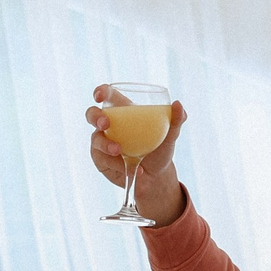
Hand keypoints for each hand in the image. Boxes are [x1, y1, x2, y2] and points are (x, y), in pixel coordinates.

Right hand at [85, 86, 187, 226]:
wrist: (156, 178)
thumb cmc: (160, 150)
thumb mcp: (170, 136)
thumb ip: (175, 120)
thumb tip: (178, 104)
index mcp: (123, 111)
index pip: (107, 95)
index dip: (100, 92)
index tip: (99, 96)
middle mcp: (109, 125)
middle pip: (92, 114)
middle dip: (95, 117)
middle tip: (105, 124)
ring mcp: (102, 142)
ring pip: (96, 139)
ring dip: (106, 145)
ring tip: (121, 152)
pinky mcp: (100, 160)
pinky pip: (102, 159)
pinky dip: (117, 164)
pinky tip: (133, 169)